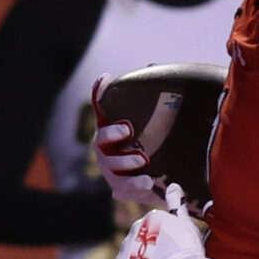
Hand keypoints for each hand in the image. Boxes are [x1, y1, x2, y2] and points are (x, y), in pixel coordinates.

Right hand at [89, 74, 165, 208]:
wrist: (159, 183)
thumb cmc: (154, 148)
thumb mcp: (158, 125)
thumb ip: (156, 101)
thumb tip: (155, 70)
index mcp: (112, 129)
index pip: (102, 108)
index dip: (99, 93)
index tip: (106, 78)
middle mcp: (106, 149)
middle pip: (101, 140)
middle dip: (112, 134)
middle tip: (128, 129)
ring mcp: (111, 170)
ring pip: (112, 166)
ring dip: (126, 161)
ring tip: (143, 159)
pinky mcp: (120, 189)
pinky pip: (124, 187)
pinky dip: (135, 184)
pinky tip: (148, 181)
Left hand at [112, 200, 212, 258]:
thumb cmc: (189, 253)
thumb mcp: (187, 225)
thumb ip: (177, 205)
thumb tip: (173, 184)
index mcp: (152, 217)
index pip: (156, 229)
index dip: (167, 243)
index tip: (175, 251)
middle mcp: (135, 228)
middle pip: (142, 240)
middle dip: (151, 251)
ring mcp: (125, 249)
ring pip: (131, 256)